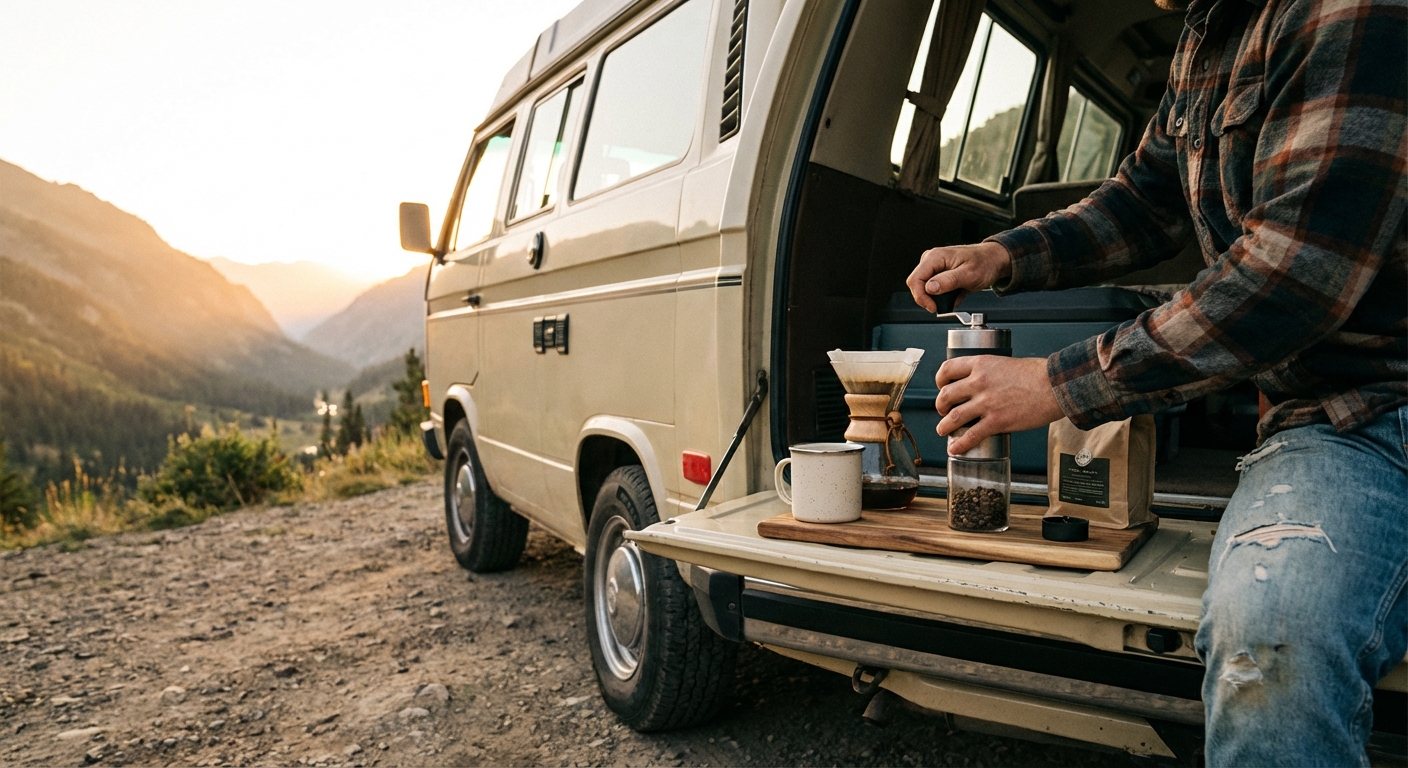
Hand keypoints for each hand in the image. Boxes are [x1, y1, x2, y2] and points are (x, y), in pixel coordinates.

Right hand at [906, 242, 1012, 311]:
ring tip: (956, 295)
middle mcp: (931, 260)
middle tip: (946, 304)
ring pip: (924, 289)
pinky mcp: (938, 274)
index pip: (915, 280)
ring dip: (938, 298)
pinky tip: (956, 293)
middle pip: (917, 285)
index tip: (933, 307)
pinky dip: (944, 296)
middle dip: (929, 299)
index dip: (921, 297)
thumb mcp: (969, 274)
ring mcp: (934, 267)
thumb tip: (930, 288)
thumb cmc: (985, 263)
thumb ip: (948, 281)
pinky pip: (933, 290)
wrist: (994, 260)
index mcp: (935, 257)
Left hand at [935, 356, 1063, 453]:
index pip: (948, 369)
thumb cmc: (1038, 374)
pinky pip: (971, 435)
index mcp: (981, 364)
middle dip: (940, 405)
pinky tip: (955, 448)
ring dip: (944, 425)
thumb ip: (990, 373)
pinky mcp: (997, 421)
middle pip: (946, 394)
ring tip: (943, 430)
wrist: (1055, 386)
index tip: (941, 386)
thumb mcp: (1006, 363)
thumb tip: (982, 385)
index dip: (940, 380)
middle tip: (943, 410)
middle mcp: (979, 382)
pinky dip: (960, 444)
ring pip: (954, 416)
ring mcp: (986, 403)